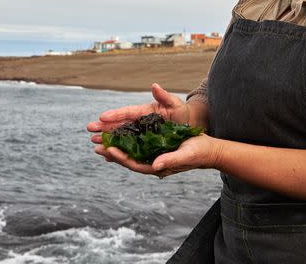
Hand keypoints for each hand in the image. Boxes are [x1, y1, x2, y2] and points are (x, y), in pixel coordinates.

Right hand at [86, 83, 189, 144]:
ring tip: (93, 142)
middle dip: (104, 127)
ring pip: (120, 136)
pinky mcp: (142, 144)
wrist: (188, 126)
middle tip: (89, 129)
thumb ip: (164, 96)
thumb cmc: (181, 113)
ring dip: (107, 138)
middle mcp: (138, 122)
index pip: (127, 112)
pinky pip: (127, 146)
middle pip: (119, 124)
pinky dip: (117, 149)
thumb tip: (154, 86)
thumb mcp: (174, 104)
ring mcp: (139, 133)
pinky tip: (106, 155)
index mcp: (144, 111)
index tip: (102, 116)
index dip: (115, 115)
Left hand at [94, 133, 221, 177]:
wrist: (209, 150)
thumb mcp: (186, 154)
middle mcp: (154, 163)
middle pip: (129, 160)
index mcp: (158, 166)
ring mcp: (154, 156)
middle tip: (97, 146)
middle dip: (113, 153)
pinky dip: (128, 143)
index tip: (108, 150)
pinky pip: (138, 147)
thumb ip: (170, 160)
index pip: (135, 164)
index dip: (121, 158)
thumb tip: (155, 166)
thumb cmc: (199, 152)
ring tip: (102, 142)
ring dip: (118, 148)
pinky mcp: (157, 148)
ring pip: (132, 153)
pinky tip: (119, 138)